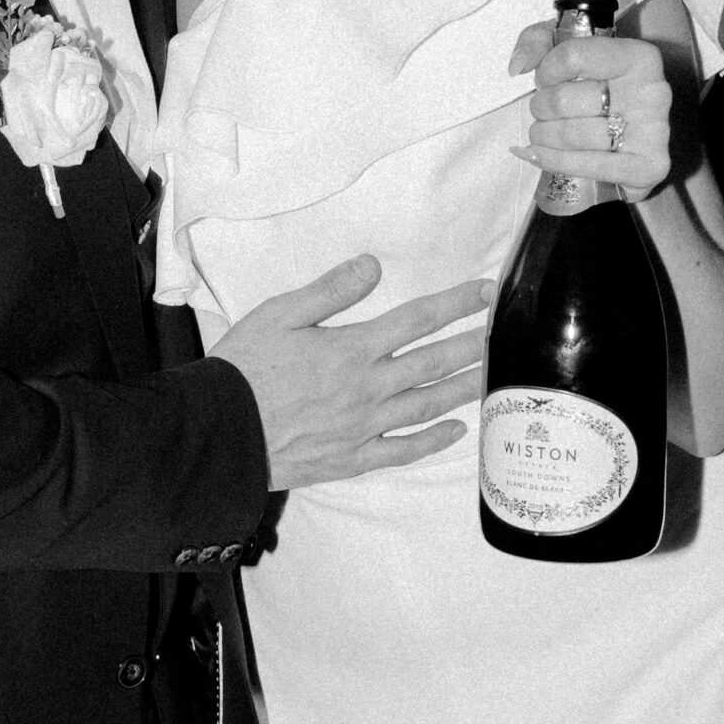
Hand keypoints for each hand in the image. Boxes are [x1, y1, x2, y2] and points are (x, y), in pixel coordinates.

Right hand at [213, 256, 492, 489]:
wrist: (220, 432)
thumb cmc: (243, 368)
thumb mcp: (279, 313)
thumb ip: (330, 290)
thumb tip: (373, 266)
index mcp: (351, 348)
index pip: (417, 320)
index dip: (455, 304)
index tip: (484, 292)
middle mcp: (367, 388)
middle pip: (434, 363)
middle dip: (472, 345)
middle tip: (503, 332)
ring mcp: (363, 426)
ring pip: (427, 405)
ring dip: (464, 389)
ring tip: (492, 375)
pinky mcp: (352, 458)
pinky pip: (402, 450)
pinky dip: (433, 441)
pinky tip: (456, 431)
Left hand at [508, 24, 671, 199]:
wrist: (634, 129)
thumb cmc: (600, 86)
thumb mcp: (570, 49)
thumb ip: (537, 41)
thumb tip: (518, 66)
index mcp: (638, 56)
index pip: (572, 57)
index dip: (545, 71)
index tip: (544, 80)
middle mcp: (652, 91)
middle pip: (564, 101)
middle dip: (540, 108)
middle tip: (541, 111)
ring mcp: (654, 131)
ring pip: (573, 135)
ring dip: (543, 137)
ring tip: (541, 133)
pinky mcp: (649, 165)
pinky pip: (589, 166)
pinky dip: (556, 162)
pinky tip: (541, 156)